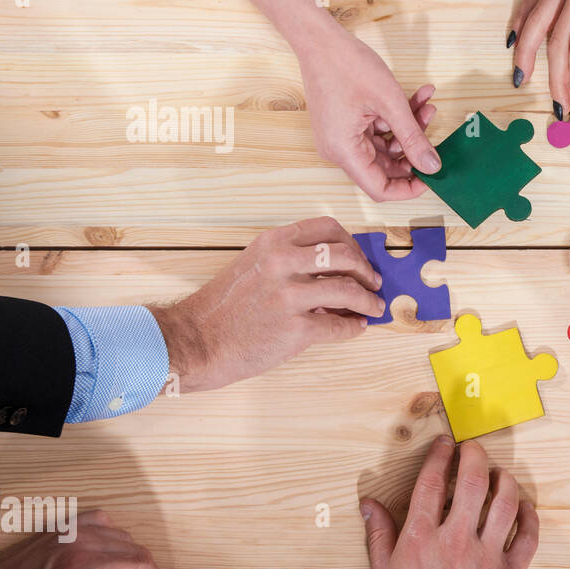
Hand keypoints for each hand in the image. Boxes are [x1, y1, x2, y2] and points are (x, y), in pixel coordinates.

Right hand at [150, 217, 383, 391]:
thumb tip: (334, 271)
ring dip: (368, 301)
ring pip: (348, 291)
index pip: (328, 227)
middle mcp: (282, 263)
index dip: (351, 242)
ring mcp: (289, 296)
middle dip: (366, 270)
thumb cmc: (223, 308)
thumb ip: (290, 262)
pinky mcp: (295, 329)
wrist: (195, 341)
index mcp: (273, 243)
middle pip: (345, 255)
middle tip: (372, 282)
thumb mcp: (254, 267)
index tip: (358, 256)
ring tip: (374, 307)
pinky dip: (353, 327)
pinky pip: (338, 326)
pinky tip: (356, 327)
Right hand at [297, 28, 438, 199]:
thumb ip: (413, 138)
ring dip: (409, 128)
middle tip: (434, 131)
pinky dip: (397, 118)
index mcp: (344, 151)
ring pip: (386, 146)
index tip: (432, 176)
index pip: (380, 189)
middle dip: (413, 149)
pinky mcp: (347, 124)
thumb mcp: (389, 102)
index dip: (409, 189)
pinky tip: (417, 98)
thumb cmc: (346, 64)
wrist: (319, 37)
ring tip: (427, 105)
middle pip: (385, 168)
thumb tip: (432, 167)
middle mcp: (339, 149)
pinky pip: (378, 131)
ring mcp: (342, 137)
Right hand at [361, 436, 538, 568]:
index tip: (444, 444)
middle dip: (474, 455)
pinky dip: (529, 515)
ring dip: (504, 479)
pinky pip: (528, 535)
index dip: (439, 456)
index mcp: (420, 540)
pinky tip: (523, 506)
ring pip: (505, 501)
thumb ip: (379, 535)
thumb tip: (369, 503)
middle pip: (472, 481)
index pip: (431, 482)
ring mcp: (486, 557)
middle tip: (473, 448)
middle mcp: (455, 542)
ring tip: (498, 474)